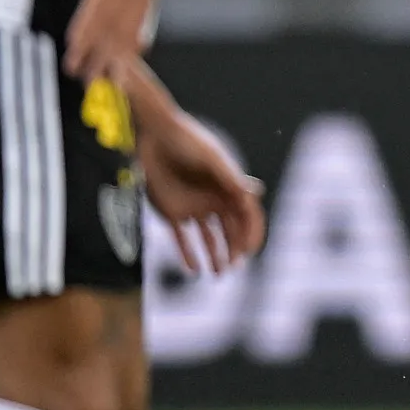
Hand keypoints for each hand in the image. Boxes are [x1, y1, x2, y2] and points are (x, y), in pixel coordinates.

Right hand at [65, 0, 155, 86]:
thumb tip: (129, 10)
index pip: (135, 32)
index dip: (124, 57)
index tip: (115, 78)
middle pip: (121, 36)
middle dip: (107, 63)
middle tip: (95, 87)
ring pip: (106, 28)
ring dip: (90, 53)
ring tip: (77, 73)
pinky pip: (93, 11)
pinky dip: (83, 29)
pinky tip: (72, 44)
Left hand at [139, 102, 267, 275]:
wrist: (154, 134)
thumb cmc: (187, 141)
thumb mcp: (211, 158)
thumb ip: (230, 177)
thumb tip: (255, 194)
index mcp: (227, 188)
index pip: (247, 216)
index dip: (251, 233)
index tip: (249, 250)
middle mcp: (212, 200)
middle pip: (230, 231)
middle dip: (235, 250)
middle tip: (233, 267)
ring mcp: (192, 208)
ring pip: (208, 239)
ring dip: (215, 256)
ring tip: (218, 274)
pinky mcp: (170, 212)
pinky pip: (181, 238)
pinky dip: (187, 254)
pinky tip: (193, 269)